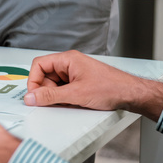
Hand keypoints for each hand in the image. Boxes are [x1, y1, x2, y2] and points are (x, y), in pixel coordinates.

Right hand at [25, 50, 162, 120]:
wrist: (131, 94)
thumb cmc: (111, 87)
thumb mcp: (76, 94)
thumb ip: (50, 96)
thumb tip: (31, 97)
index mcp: (67, 59)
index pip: (39, 65)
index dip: (33, 80)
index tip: (34, 95)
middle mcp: (70, 64)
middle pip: (45, 76)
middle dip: (46, 91)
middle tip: (51, 102)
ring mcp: (75, 74)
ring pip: (54, 84)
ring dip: (56, 96)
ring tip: (68, 102)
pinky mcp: (80, 83)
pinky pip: (64, 90)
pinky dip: (64, 98)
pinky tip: (73, 103)